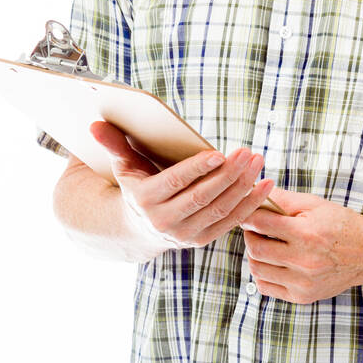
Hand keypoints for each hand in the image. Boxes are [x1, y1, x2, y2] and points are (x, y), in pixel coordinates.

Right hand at [89, 120, 279, 250]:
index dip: (197, 170)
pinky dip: (251, 204)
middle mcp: (165, 222)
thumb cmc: (135, 186)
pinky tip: (267, 185)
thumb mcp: (122, 167)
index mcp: (145, 201)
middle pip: (202, 197)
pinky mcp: (203, 240)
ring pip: (220, 210)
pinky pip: (231, 221)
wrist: (138, 228)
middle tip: (248, 153)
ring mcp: (186, 234)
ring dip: (244, 187)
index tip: (219, 153)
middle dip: (228, 175)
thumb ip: (113, 145)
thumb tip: (95, 123)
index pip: (175, 184)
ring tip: (259, 163)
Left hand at [239, 188, 362, 302]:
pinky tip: (273, 262)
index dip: (249, 215)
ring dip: (255, 254)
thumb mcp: (314, 205)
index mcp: (307, 234)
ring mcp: (303, 282)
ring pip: (257, 269)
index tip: (250, 213)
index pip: (261, 223)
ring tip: (265, 244)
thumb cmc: (341, 225)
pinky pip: (266, 286)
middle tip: (256, 228)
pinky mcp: (302, 296)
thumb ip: (283, 200)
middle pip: (255, 248)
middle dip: (250, 235)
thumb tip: (254, 190)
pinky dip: (262, 273)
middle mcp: (304, 261)